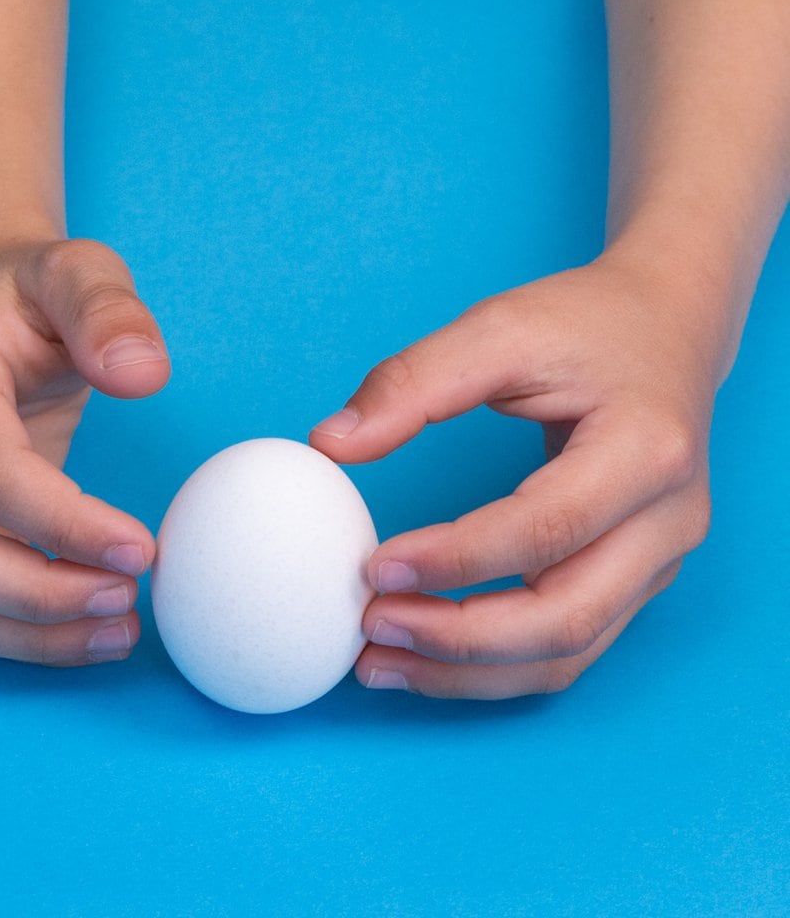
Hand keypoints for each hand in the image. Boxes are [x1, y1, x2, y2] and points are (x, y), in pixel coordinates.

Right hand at [0, 237, 170, 665]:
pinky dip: (18, 632)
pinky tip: (88, 627)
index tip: (143, 552)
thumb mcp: (81, 269)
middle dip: (41, 597)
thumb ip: (110, 310)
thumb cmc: (33, 292)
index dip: (64, 524)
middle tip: (131, 603)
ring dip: (29, 634)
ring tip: (119, 631)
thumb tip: (143, 375)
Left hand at [310, 258, 716, 697]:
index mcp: (646, 451)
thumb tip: (329, 445)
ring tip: (381, 662)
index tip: (372, 568)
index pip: (544, 527)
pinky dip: (496, 663)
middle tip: (369, 629)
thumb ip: (412, 383)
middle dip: (458, 640)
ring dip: (470, 673)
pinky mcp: (640, 576)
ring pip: (570, 652)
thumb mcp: (498, 329)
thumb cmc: (587, 325)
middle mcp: (669, 520)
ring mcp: (662, 558)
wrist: (669, 326)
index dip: (454, 560)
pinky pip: (571, 643)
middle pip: (567, 618)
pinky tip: (429, 652)